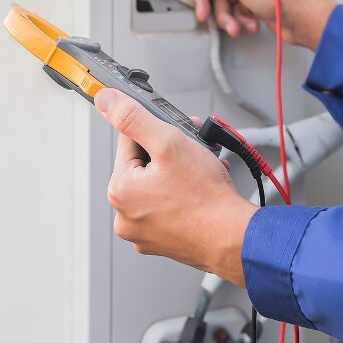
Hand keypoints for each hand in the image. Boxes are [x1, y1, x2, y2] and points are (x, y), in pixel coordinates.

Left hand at [94, 87, 256, 285]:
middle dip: (171, 152)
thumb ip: (133, 118)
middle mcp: (125, 215)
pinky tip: (202, 190)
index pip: (129, 142)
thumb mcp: (168, 143)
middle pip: (144, 165)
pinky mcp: (164, 241)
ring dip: (180, 171)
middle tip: (194, 150)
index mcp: (119, 191)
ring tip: (203, 170)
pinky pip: (169, 207)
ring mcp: (144, 232)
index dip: (156, 131)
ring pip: (158, 185)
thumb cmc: (206, 198)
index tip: (175, 132)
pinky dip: (184, 195)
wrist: (236, 239)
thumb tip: (106, 100)